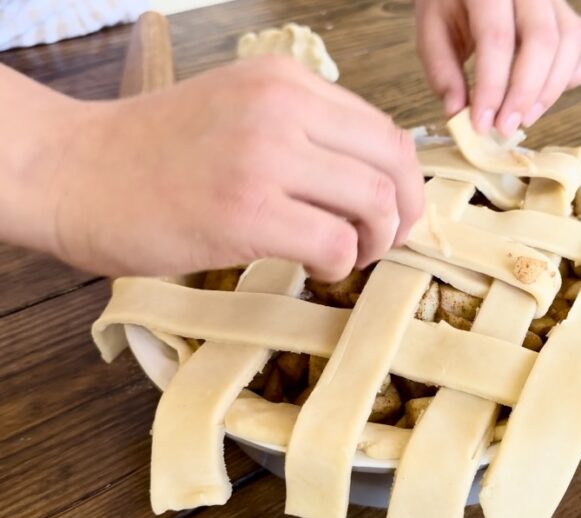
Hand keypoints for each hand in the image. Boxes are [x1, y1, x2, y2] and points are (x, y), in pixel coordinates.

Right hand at [10, 57, 422, 280]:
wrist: (73, 172)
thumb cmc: (156, 152)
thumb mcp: (240, 109)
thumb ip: (305, 128)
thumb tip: (374, 175)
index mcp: (286, 80)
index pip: (386, 131)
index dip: (404, 181)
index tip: (391, 211)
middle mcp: (282, 108)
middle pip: (393, 165)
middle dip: (404, 214)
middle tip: (383, 242)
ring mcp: (265, 157)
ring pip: (375, 203)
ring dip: (376, 242)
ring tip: (348, 257)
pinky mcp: (245, 211)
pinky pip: (336, 243)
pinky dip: (341, 266)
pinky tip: (316, 270)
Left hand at [415, 0, 580, 135]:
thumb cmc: (452, 4)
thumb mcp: (433, 30)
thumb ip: (443, 71)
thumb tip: (458, 114)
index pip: (497, 38)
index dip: (492, 87)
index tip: (481, 124)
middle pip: (543, 40)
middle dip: (525, 93)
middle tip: (505, 127)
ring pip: (571, 43)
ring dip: (550, 91)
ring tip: (523, 117)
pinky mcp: (571, 12)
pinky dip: (572, 75)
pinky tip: (546, 93)